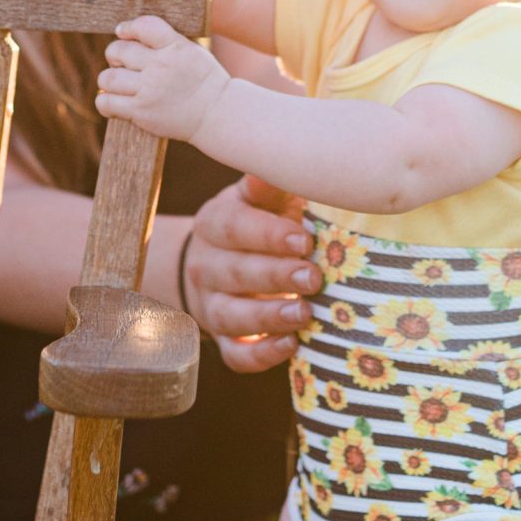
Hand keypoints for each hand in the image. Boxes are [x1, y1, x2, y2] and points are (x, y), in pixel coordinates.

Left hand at [98, 14, 228, 144]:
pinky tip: (113, 101)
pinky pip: (107, 103)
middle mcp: (160, 66)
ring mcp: (149, 90)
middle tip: (121, 62)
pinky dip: (104, 101)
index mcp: (175, 47)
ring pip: (108, 77)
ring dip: (108, 78)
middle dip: (115, 55)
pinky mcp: (141, 112)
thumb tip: (132, 34)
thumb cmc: (204, 81)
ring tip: (118, 82)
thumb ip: (166, 41)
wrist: (216, 114)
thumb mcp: (193, 51)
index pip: (143, 26)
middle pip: (118, 51)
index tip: (122, 31)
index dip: (128, 27)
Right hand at [182, 173, 321, 371]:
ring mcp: (212, 306)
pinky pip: (237, 354)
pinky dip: (262, 355)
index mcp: (215, 223)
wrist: (221, 261)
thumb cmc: (258, 221)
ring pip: (232, 316)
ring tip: (305, 314)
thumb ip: (269, 186)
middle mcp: (207, 266)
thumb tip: (279, 165)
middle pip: (235, 273)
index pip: (233, 228)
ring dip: (269, 317)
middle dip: (276, 277)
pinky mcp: (225, 340)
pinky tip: (292, 346)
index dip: (267, 235)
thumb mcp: (259, 198)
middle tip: (313, 277)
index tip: (303, 240)